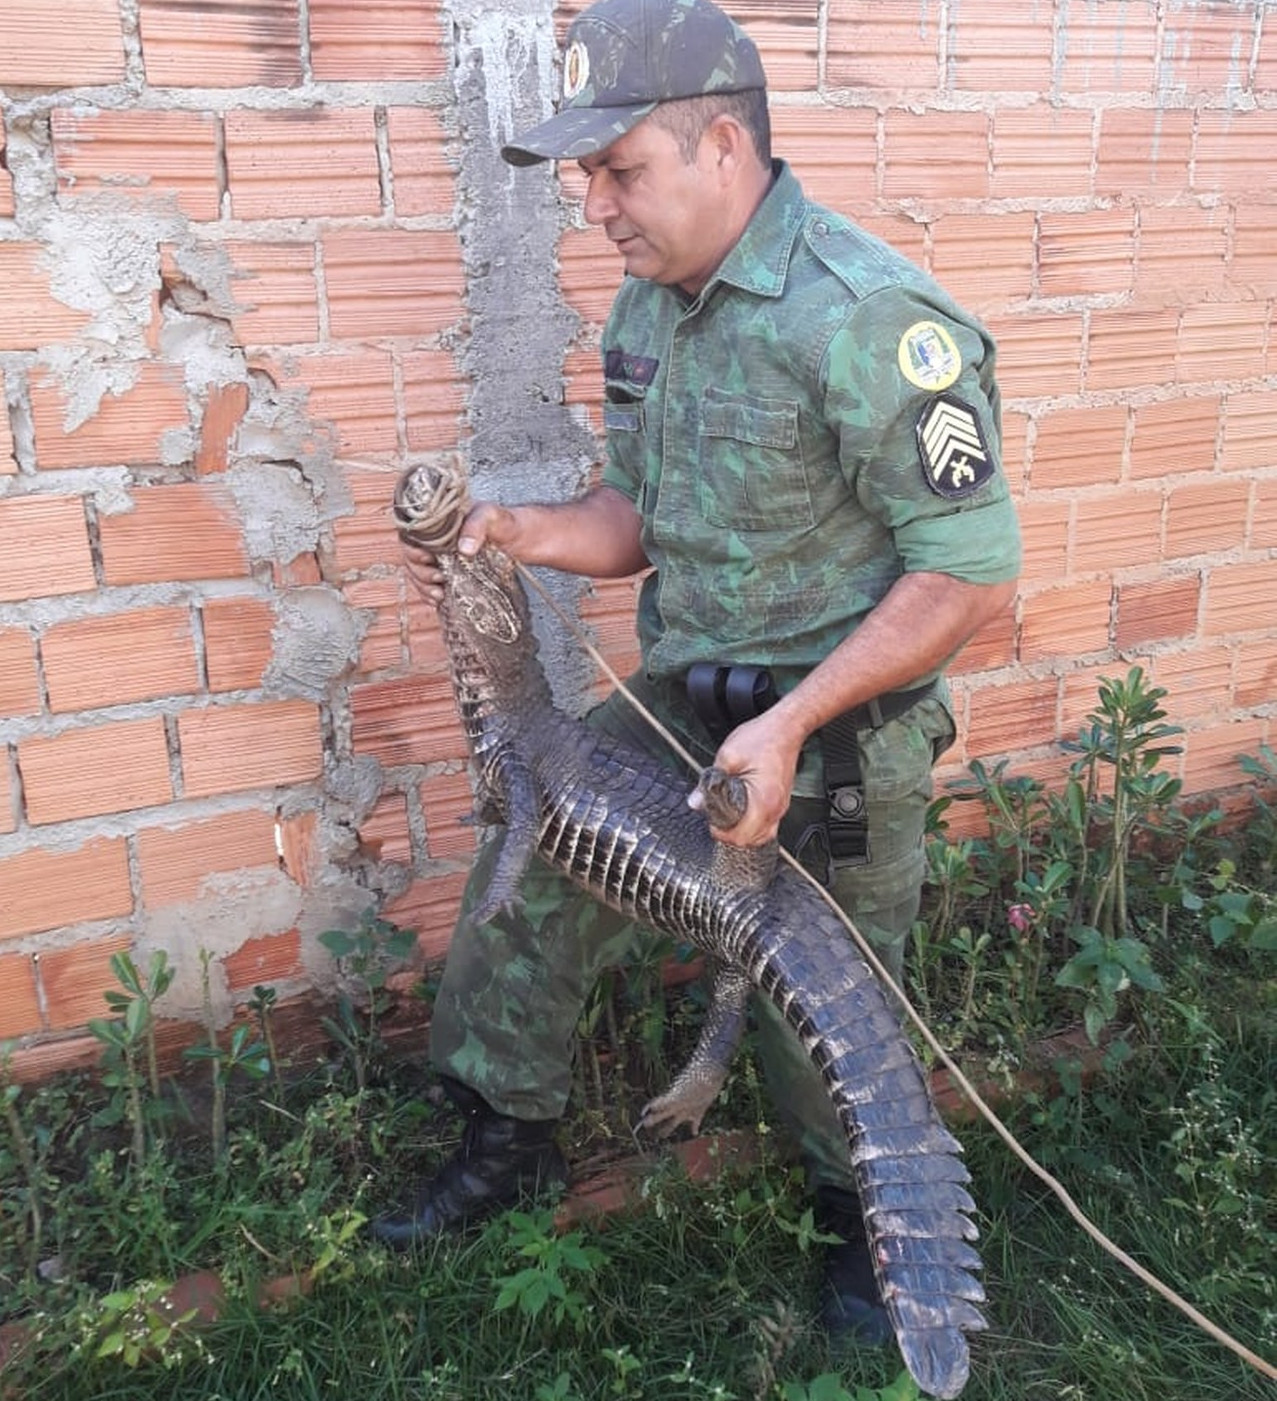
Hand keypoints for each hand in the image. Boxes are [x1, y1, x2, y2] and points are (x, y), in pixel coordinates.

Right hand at [399, 500, 520, 605]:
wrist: (524, 539)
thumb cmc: (506, 522)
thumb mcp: (491, 516)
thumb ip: (476, 526)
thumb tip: (464, 548)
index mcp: (439, 522)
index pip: (412, 535)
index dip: (412, 549)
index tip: (426, 559)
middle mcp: (437, 540)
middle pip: (412, 557)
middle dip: (419, 572)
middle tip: (438, 578)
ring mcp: (443, 557)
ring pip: (419, 573)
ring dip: (423, 586)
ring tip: (439, 594)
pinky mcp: (452, 573)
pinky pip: (432, 584)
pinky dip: (430, 594)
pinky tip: (439, 600)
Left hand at [690, 708, 804, 846]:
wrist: (786, 727)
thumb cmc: (763, 737)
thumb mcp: (728, 756)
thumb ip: (710, 781)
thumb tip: (696, 801)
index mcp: (763, 800)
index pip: (741, 836)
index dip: (721, 833)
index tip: (711, 822)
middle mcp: (776, 808)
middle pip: (751, 841)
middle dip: (731, 834)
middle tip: (717, 819)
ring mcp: (781, 806)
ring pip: (761, 835)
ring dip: (743, 831)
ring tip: (728, 816)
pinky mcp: (781, 801)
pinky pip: (767, 824)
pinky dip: (753, 824)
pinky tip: (742, 812)